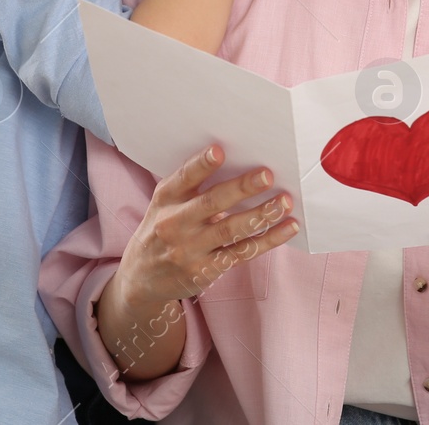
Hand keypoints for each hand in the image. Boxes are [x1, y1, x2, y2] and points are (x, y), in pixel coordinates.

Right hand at [113, 143, 297, 313]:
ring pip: (231, 230)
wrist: (141, 278)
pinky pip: (242, 253)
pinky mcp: (206, 270)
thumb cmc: (161, 229)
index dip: (201, 164)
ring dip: (261, 214)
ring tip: (285, 202)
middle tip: (267, 175)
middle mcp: (175, 223)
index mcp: (165, 199)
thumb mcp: (164, 203)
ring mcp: (190, 250)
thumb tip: (234, 160)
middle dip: (241, 188)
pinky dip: (268, 240)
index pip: (184, 179)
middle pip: (212, 203)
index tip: (219, 150)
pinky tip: (287, 227)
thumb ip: (189, 186)